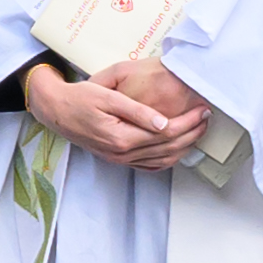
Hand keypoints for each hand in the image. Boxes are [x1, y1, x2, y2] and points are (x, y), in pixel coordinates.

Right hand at [21, 54, 216, 171]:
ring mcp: (119, 159)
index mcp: (121, 138)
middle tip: (206, 118)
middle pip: (168, 148)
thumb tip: (164, 122)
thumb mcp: (107, 96)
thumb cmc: (79, 98)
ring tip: (198, 131)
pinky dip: (166, 160)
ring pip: (162, 159)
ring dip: (184, 147)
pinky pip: (148, 166)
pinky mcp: (116, 158)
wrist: (56, 110)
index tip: (202, 110)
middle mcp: (122, 153)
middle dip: (192, 133)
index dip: (188, 122)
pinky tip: (176, 149)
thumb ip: (136, 110)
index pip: (166, 133)